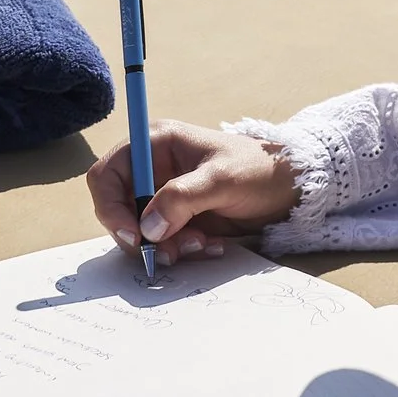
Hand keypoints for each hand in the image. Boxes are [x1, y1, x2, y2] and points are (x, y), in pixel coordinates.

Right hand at [86, 119, 297, 266]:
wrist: (289, 190)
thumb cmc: (258, 170)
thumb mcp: (222, 179)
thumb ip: (182, 198)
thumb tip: (146, 228)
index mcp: (157, 143)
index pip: (108, 173)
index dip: (110, 206)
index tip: (133, 237)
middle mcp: (154, 168)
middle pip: (118, 208)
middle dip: (141, 235)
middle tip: (169, 252)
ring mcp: (165, 195)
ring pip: (140, 231)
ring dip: (164, 246)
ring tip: (200, 245)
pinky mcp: (178, 219)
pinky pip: (162, 243)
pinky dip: (179, 250)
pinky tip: (209, 245)